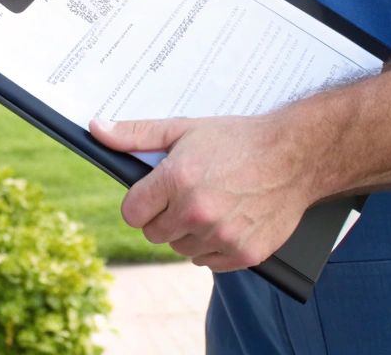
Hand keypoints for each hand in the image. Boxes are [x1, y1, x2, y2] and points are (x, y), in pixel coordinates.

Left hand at [90, 111, 313, 271]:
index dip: (141, 201)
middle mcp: (196, 212)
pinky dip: (213, 246)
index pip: (131, 212)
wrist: (294, 156)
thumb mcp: (184, 128)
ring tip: (212, 203)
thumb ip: (136, 134)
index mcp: (176, 181)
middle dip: (164, 215)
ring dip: (189, 232)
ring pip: (181, 249)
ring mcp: (221, 236)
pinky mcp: (244, 255)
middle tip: (188, 194)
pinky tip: (227, 220)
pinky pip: (208, 262)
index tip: (155, 192)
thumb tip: (96, 129)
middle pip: (154, 233)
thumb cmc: (237, 139)